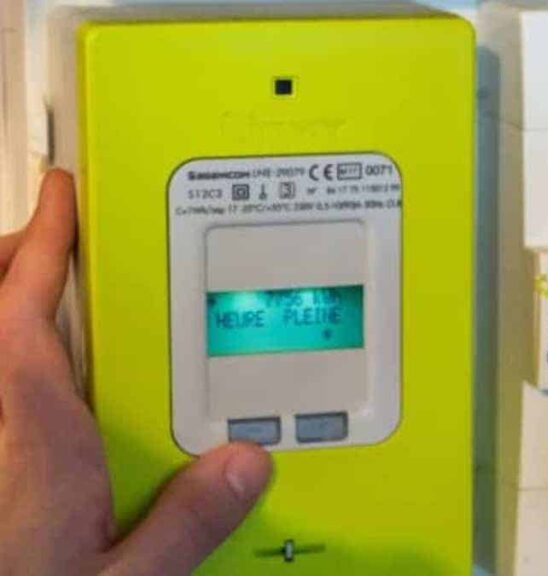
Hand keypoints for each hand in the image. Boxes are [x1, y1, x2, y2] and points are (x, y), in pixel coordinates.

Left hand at [0, 171, 272, 575]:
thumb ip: (187, 523)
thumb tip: (246, 464)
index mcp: (23, 428)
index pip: (21, 306)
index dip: (44, 240)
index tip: (61, 194)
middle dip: (14, 261)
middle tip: (55, 238)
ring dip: (9, 305)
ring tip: (48, 294)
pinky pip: (1, 382)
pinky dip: (14, 355)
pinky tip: (52, 391)